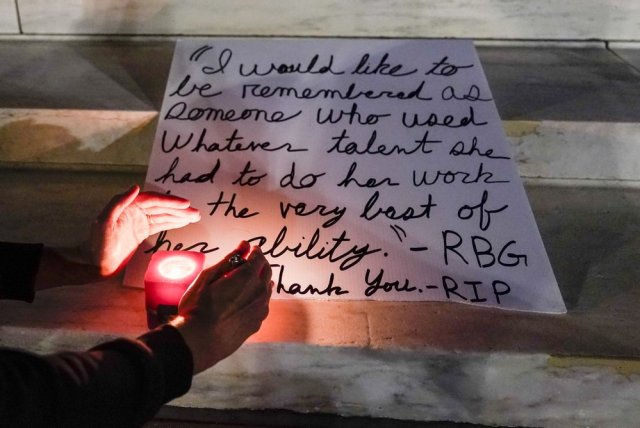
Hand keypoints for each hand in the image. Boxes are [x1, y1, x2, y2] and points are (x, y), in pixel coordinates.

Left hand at [87, 185, 200, 275]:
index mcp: (127, 205)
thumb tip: (136, 187)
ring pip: (163, 215)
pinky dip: (172, 223)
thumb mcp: (104, 222)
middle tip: (196, 212)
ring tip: (195, 217)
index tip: (186, 204)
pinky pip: (160, 224)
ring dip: (179, 215)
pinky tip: (183, 222)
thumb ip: (118, 203)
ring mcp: (139, 221)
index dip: (170, 201)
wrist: (95, 265)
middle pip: (161, 206)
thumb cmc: (98, 245)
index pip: (153, 200)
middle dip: (179, 209)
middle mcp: (134, 210)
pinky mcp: (141, 231)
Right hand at [171, 242, 272, 373]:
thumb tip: (244, 245)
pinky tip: (247, 301)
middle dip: (260, 264)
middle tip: (251, 262)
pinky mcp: (256, 324)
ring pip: (266, 289)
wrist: (200, 341)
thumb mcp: (208, 277)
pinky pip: (262, 305)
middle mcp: (259, 292)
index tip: (251, 249)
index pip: (259, 257)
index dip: (255, 251)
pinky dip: (258, 298)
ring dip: (260, 281)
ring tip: (249, 281)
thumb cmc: (199, 307)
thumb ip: (229, 260)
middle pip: (266, 272)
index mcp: (248, 277)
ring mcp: (260, 309)